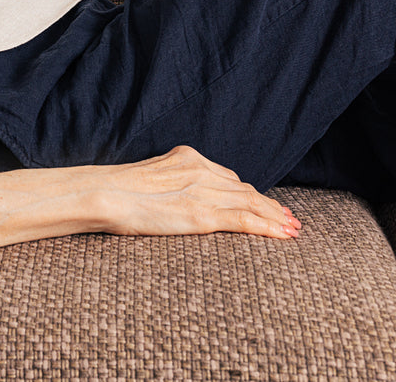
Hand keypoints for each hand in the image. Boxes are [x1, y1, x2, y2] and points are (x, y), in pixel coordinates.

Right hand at [91, 144, 300, 239]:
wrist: (102, 193)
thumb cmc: (113, 191)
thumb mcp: (146, 178)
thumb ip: (169, 183)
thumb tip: (174, 198)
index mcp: (187, 158)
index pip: (228, 178)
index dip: (250, 193)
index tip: (266, 204)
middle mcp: (201, 169)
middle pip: (245, 189)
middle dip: (270, 205)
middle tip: (290, 219)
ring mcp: (203, 191)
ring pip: (251, 203)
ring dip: (276, 217)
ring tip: (293, 229)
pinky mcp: (202, 214)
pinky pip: (244, 220)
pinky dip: (268, 228)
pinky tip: (283, 236)